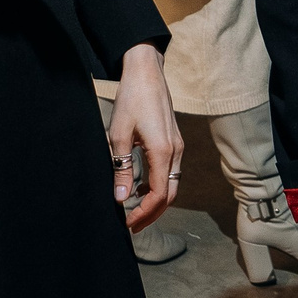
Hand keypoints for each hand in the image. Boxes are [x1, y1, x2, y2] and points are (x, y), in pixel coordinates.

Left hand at [107, 44, 181, 230]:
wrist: (146, 72)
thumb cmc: (132, 99)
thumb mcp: (119, 135)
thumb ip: (122, 169)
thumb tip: (121, 198)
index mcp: (164, 152)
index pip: (158, 196)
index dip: (144, 214)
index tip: (127, 222)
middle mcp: (176, 152)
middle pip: (169, 194)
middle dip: (152, 213)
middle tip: (132, 225)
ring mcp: (178, 146)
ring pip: (172, 184)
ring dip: (156, 200)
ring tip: (136, 210)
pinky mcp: (175, 141)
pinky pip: (171, 171)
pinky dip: (158, 185)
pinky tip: (141, 187)